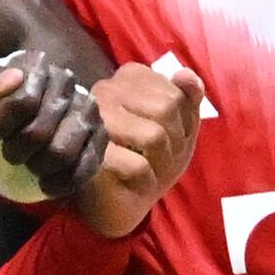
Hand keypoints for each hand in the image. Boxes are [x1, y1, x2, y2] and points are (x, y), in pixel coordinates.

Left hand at [0, 46, 103, 208]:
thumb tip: (15, 78)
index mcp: (35, 65)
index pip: (24, 102)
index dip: (0, 124)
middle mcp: (67, 83)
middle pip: (40, 133)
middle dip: (16, 150)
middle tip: (9, 149)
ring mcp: (86, 111)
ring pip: (63, 152)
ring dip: (38, 166)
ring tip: (29, 164)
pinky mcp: (98, 138)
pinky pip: (89, 165)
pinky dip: (64, 181)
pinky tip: (47, 183)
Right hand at [76, 61, 202, 238]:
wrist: (119, 201)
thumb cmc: (151, 158)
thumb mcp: (181, 125)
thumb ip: (187, 96)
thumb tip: (184, 73)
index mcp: (128, 78)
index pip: (175, 92)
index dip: (182, 122)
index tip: (169, 137)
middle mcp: (104, 91)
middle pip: (166, 109)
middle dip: (174, 142)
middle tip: (161, 157)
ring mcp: (92, 122)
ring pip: (154, 136)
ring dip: (161, 162)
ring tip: (149, 168)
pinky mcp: (87, 155)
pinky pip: (138, 166)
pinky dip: (145, 180)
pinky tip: (133, 181)